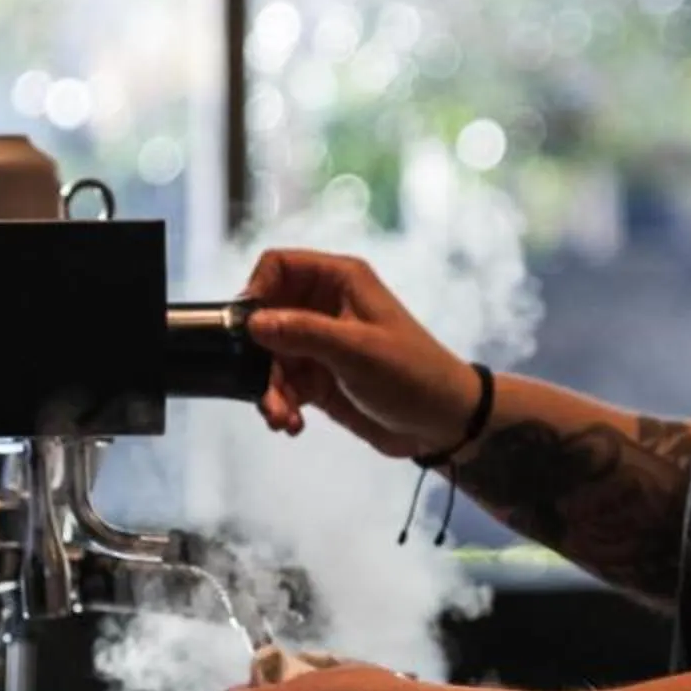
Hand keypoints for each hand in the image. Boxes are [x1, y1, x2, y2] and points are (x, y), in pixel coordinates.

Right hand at [239, 248, 482, 458]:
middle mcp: (323, 306)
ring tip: (281, 418)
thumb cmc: (410, 374)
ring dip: (269, 390)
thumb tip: (253, 321)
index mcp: (339, 281)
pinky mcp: (318, 380)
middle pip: (266, 317)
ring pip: (270, 358)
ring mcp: (318, 345)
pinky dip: (281, 405)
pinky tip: (292, 425)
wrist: (443, 423)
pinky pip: (283, 386)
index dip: (257, 290)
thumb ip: (303, 332)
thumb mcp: (357, 350)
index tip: (248, 329)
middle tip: (264, 390)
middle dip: (260, 356)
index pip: (279, 265)